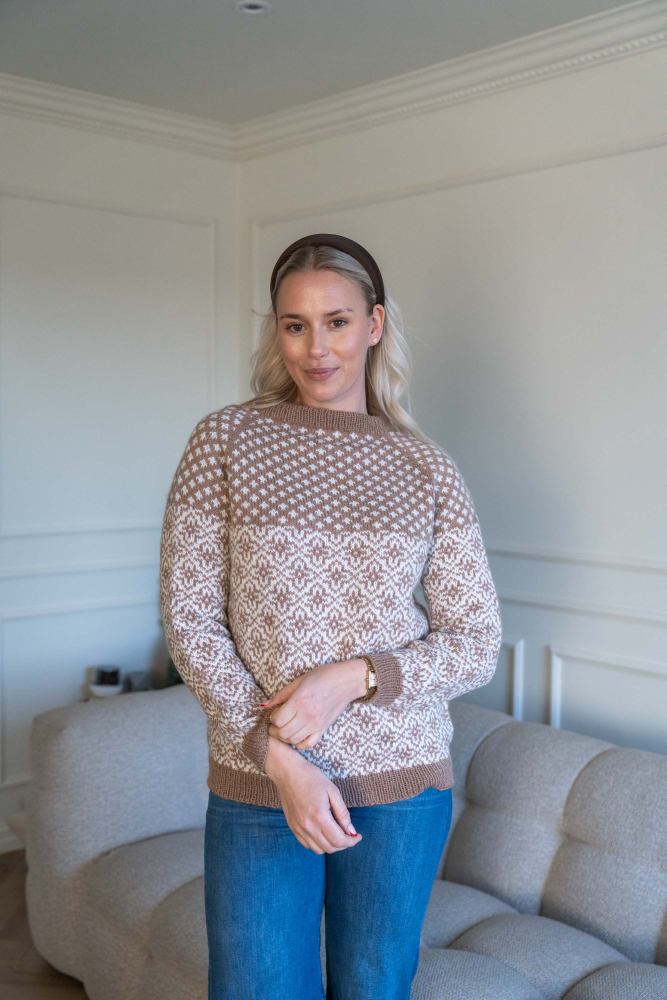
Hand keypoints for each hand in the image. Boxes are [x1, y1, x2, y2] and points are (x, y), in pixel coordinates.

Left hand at [261, 659, 367, 749]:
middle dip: (274, 731)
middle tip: (274, 726)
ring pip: (294, 740)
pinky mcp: (324, 728)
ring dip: (285, 738)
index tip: (274, 714)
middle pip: (283, 732)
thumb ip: (281, 695)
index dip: (272, 719)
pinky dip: (299, 744)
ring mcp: (316, 723)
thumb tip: (264, 705)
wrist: (346, 681)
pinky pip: (309, 744)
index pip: (278, 720)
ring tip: (283, 731)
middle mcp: (307, 714)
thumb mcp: (299, 681)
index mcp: (299, 700)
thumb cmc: (322, 676)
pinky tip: (296, 737)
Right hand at [264, 736, 362, 853]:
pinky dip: (318, 844)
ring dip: (331, 846)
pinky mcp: (292, 827)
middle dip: (344, 844)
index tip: (358, 836)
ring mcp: (298, 828)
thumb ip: (343, 813)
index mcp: (320, 816)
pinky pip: (307, 845)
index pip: (339, 840)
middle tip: (350, 835)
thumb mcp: (332, 791)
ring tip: (337, 834)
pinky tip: (323, 833)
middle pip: (330, 848)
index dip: (351, 841)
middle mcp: (308, 826)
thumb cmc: (311, 777)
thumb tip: (351, 830)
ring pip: (318, 849)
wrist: (288, 772)